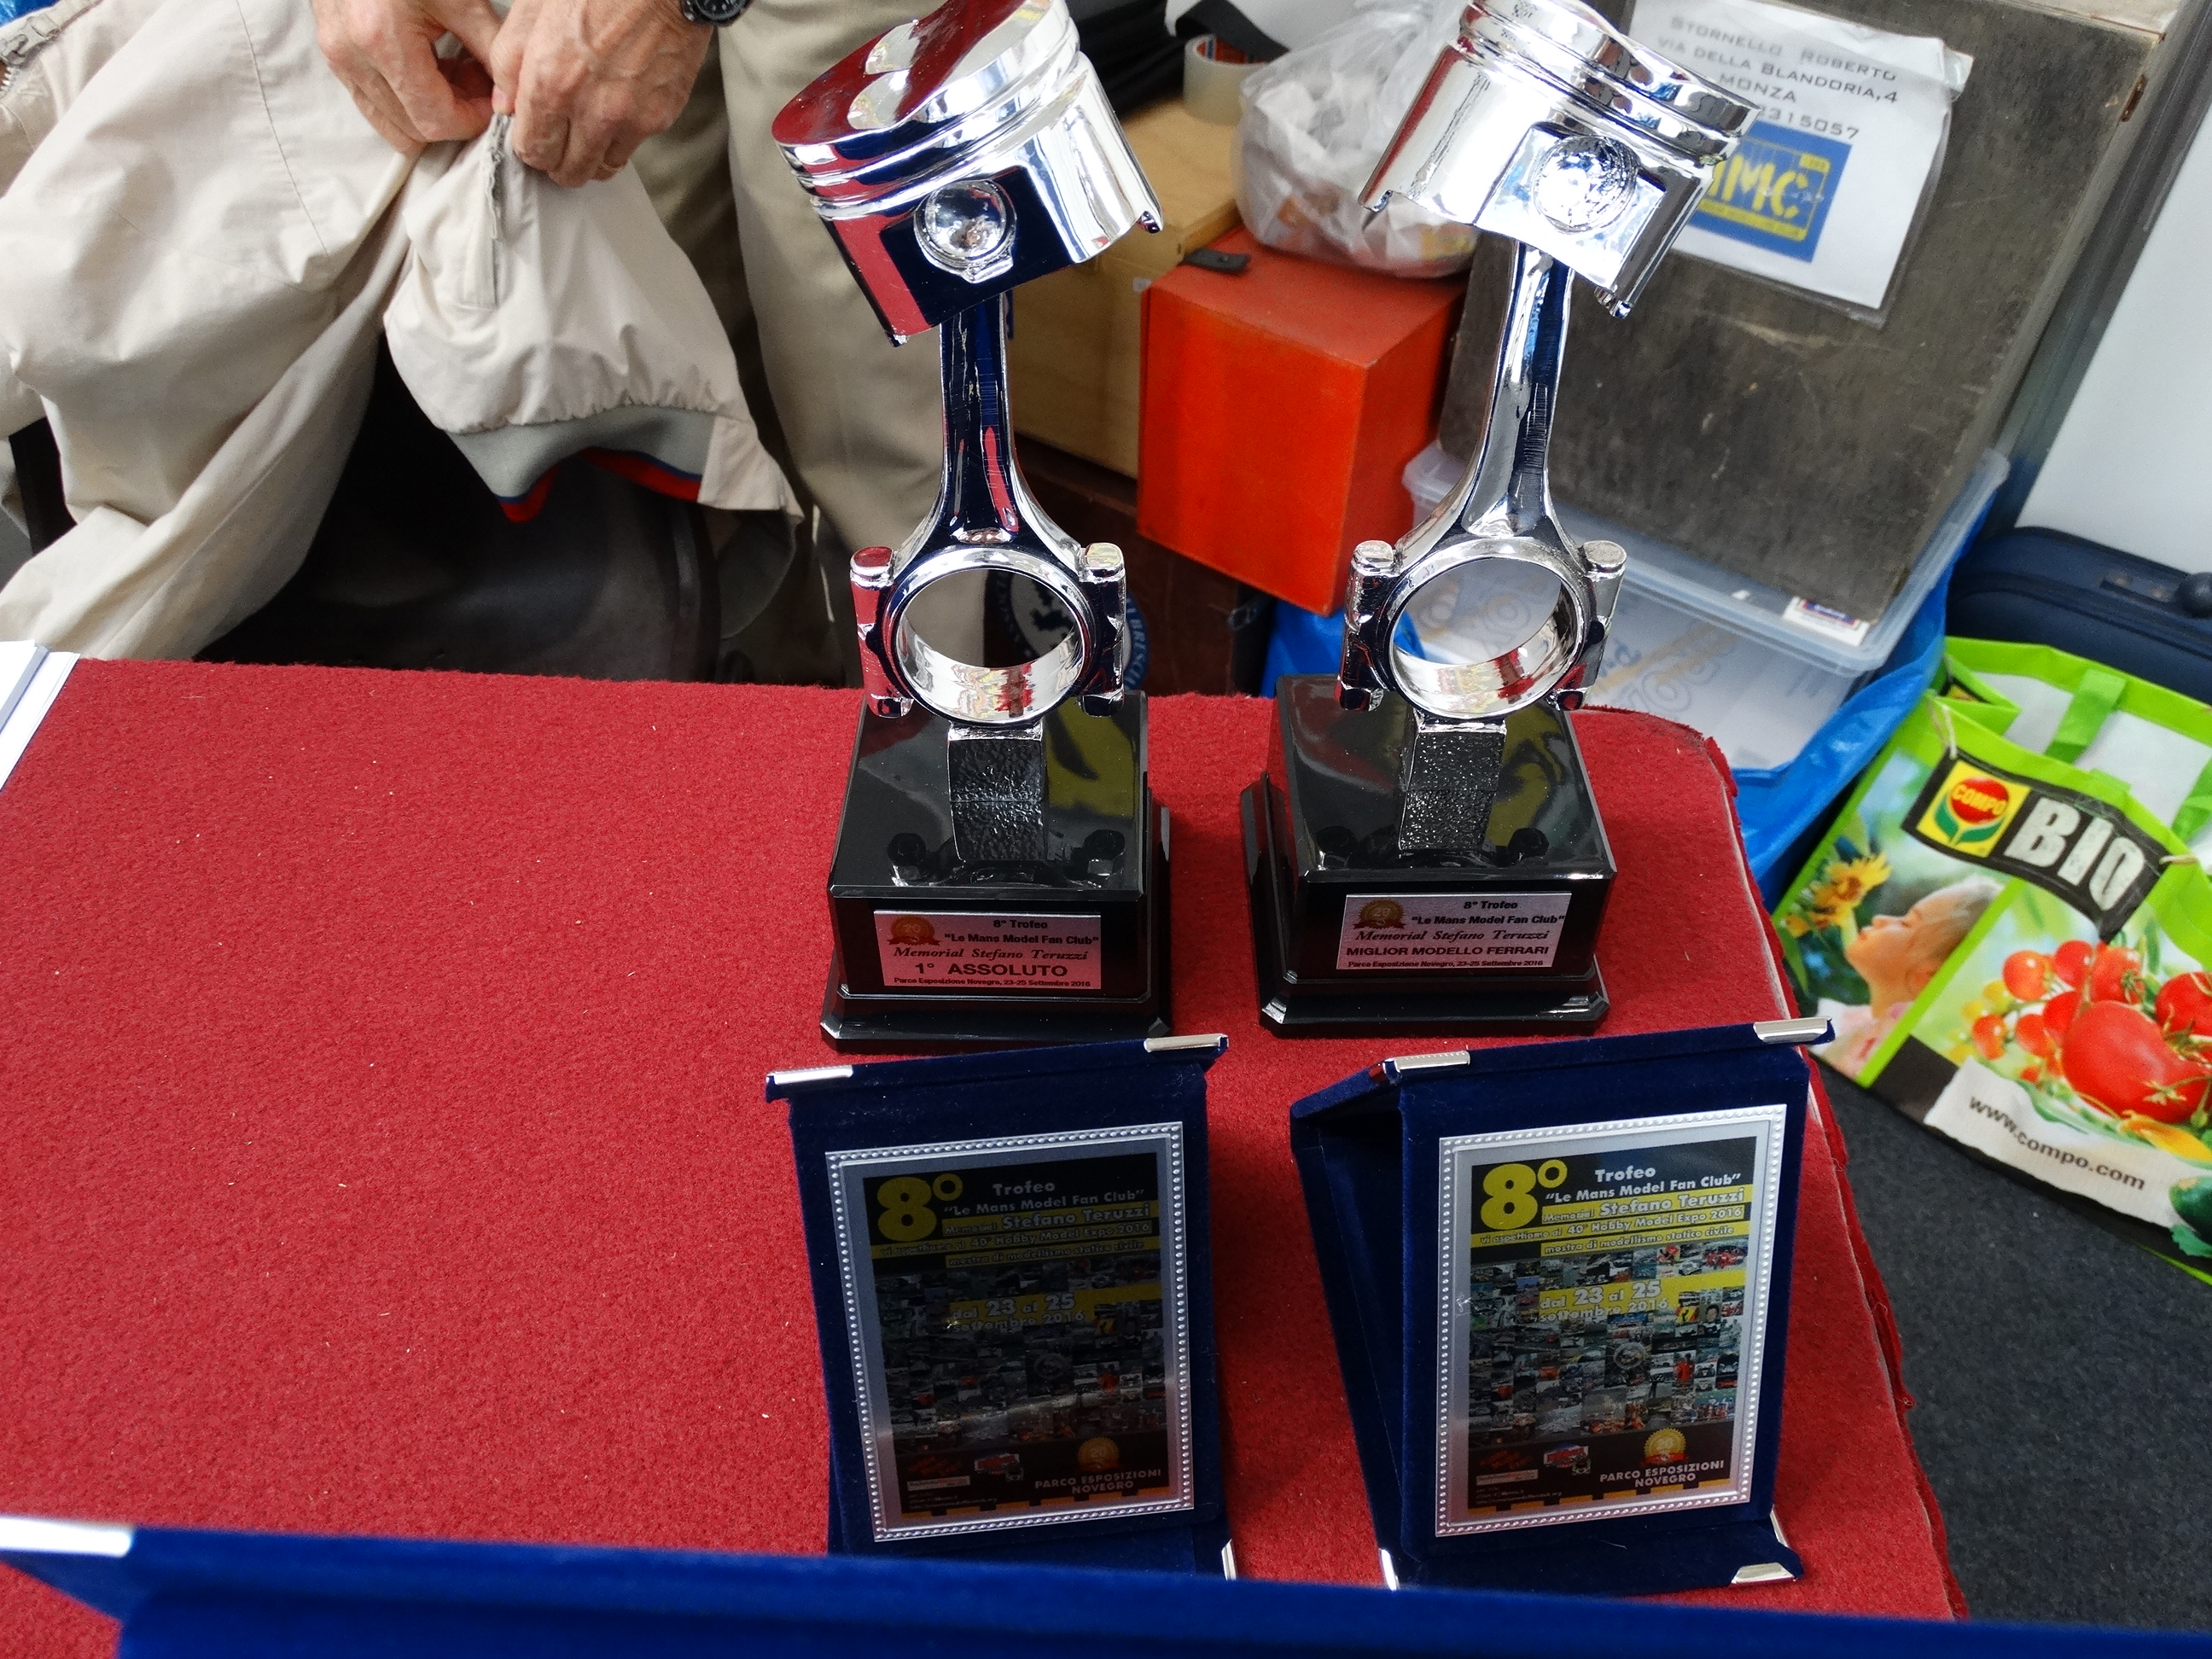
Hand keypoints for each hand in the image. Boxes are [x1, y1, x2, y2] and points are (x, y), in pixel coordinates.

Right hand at [313, 0, 504, 151]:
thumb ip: (491, 51)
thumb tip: (510, 97)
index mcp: (382, 39)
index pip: (434, 120)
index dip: (471, 121)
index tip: (491, 100)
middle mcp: (351, 54)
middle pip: (412, 129)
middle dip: (452, 116)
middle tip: (476, 82)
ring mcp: (336, 55)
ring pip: (390, 122)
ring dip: (427, 110)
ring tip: (452, 71)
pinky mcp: (332, 53)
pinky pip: (372, 101)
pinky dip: (405, 97)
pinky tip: (428, 65)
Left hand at [489, 0, 709, 187]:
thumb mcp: (534, 7)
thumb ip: (509, 58)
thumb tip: (505, 102)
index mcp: (550, 82)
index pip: (531, 151)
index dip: (529, 146)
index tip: (534, 134)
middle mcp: (590, 110)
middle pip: (568, 172)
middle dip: (559, 160)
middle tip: (560, 139)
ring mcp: (628, 119)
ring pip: (603, 169)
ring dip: (592, 156)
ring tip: (589, 130)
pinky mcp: (660, 118)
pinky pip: (633, 147)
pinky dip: (622, 138)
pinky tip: (617, 110)